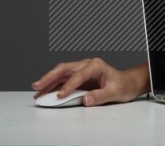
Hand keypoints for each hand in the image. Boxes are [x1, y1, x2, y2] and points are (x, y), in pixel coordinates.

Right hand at [31, 58, 146, 106]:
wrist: (127, 83)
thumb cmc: (123, 85)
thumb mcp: (115, 92)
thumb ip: (100, 96)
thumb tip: (86, 100)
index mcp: (96, 65)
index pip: (78, 75)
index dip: (68, 86)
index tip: (60, 96)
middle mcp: (87, 64)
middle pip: (64, 68)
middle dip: (49, 77)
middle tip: (37, 86)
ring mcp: (82, 69)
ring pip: (61, 72)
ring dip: (48, 80)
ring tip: (36, 90)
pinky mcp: (79, 76)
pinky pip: (63, 79)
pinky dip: (53, 85)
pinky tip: (45, 91)